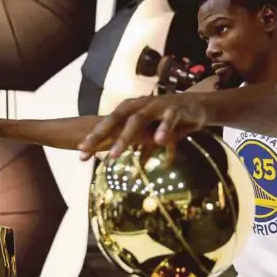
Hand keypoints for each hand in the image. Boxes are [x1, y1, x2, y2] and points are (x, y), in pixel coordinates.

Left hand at [77, 93, 208, 159]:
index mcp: (130, 109)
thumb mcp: (151, 134)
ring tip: (114, 155)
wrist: (195, 105)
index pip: (108, 123)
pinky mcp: (175, 109)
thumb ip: (141, 148)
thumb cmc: (167, 120)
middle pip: (116, 119)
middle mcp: (139, 105)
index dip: (94, 137)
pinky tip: (158, 141)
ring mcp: (156, 106)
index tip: (80, 153)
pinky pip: (168, 119)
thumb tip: (132, 171)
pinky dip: (162, 129)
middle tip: (86, 151)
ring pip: (138, 120)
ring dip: (125, 137)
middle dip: (100, 135)